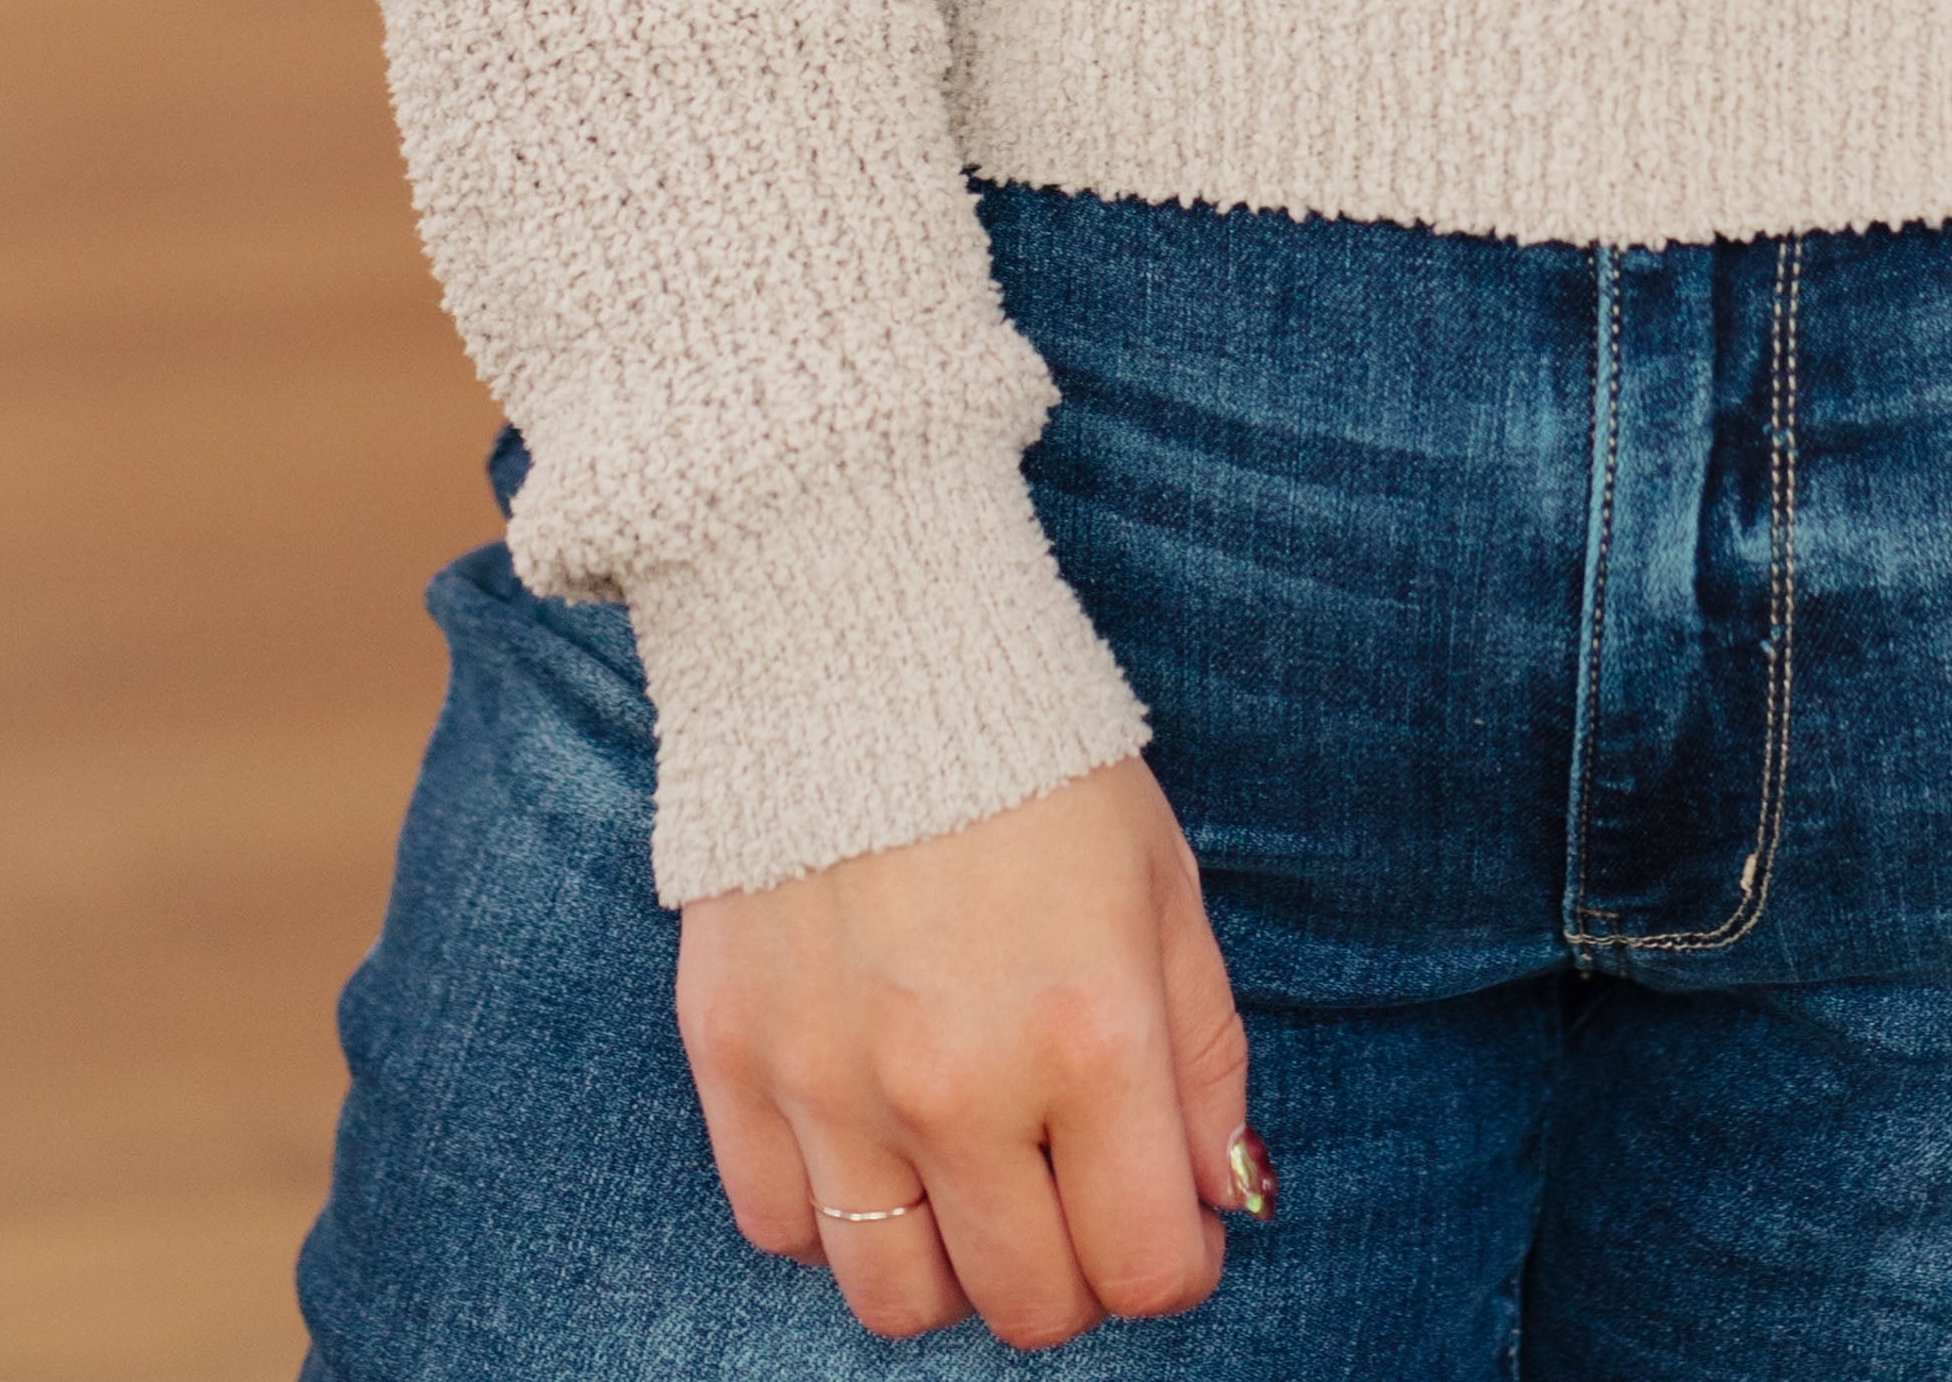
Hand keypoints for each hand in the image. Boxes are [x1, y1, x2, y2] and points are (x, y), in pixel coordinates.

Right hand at [677, 752, 1263, 1348]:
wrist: (864, 645)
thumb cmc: (1036, 762)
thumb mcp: (1163, 887)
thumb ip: (1203, 1061)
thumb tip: (1217, 1203)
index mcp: (1089, 1034)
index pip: (1142, 1266)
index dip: (1175, 1269)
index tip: (1172, 1236)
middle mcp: (958, 1084)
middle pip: (1025, 1306)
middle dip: (1074, 1277)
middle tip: (1076, 1201)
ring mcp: (832, 1083)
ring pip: (895, 1299)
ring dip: (951, 1267)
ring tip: (973, 1179)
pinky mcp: (734, 1059)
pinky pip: (780, 1228)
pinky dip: (834, 1218)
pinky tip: (874, 1141)